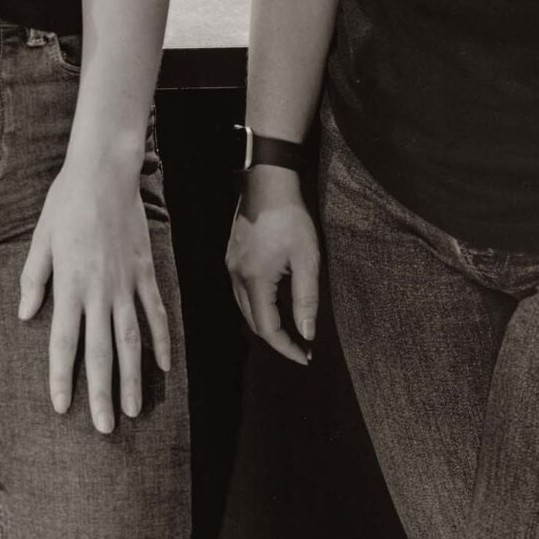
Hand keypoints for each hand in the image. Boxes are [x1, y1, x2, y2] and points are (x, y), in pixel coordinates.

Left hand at [18, 151, 170, 432]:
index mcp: (69, 286)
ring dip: (132, 378)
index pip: (64, 343)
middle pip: (101, 352)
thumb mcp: (40, 240)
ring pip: (131, 341)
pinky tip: (163, 367)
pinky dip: (160, 340)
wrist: (105, 173)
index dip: (62, 378)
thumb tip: (26, 315)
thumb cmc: (66, 204)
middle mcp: (99, 292)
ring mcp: (126, 284)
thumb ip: (34, 280)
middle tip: (105, 429)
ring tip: (133, 410)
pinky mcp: (145, 272)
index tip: (62, 407)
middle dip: (102, 393)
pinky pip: (154, 313)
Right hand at [226, 167, 321, 364]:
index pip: (267, 329)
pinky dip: (258, 305)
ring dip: (267, 323)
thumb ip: (305, 299)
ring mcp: (231, 266)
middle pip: (253, 322)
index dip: (286, 347)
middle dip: (277, 339)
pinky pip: (241, 291)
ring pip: (245, 307)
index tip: (306, 357)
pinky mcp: (232, 256)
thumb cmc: (290, 218)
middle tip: (302, 347)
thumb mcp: (307, 259)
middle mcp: (237, 277)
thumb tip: (307, 333)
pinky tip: (275, 302)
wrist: (267, 182)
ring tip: (291, 329)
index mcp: (255, 281)